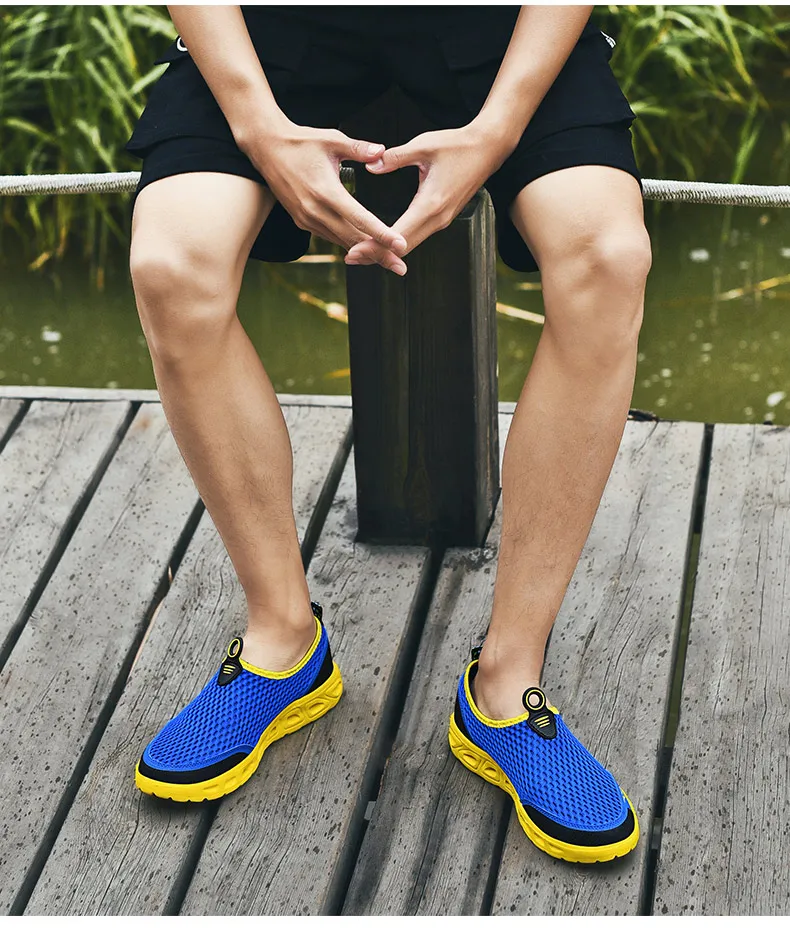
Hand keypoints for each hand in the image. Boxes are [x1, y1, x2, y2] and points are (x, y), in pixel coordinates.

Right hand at [238, 116, 407, 273]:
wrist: (266, 149)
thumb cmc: (302, 141)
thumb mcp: (332, 139)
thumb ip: (359, 148)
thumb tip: (383, 151)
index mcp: (326, 191)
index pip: (360, 219)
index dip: (382, 235)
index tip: (400, 246)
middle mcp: (316, 211)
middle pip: (353, 239)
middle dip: (379, 255)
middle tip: (401, 268)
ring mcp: (308, 219)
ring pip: (342, 241)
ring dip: (365, 253)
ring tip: (388, 263)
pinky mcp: (303, 221)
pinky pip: (330, 237)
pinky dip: (348, 244)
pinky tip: (364, 251)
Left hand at [345, 121, 514, 272]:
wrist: (488, 149)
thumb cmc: (457, 145)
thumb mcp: (423, 146)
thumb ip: (395, 157)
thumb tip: (371, 165)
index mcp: (430, 204)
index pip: (397, 234)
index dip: (374, 246)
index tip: (354, 252)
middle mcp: (437, 218)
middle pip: (402, 247)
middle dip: (376, 254)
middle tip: (350, 258)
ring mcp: (442, 220)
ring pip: (411, 244)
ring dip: (387, 250)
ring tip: (362, 253)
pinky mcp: (443, 217)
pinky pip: (418, 235)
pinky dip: (399, 242)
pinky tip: (384, 241)